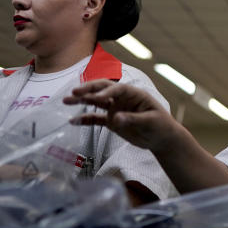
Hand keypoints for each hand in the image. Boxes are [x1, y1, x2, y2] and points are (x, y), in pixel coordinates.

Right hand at [63, 80, 178, 152]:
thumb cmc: (161, 126)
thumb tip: (115, 119)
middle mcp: (122, 99)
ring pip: (96, 102)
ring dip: (82, 100)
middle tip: (73, 91)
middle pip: (103, 89)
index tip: (96, 99)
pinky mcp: (112, 121)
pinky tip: (72, 121)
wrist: (162, 138)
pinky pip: (96, 118)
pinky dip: (85, 119)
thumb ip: (133, 119)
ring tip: (66, 101)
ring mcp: (116, 109)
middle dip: (88, 89)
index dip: (106, 92)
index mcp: (134, 94)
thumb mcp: (150, 122)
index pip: (118, 89)